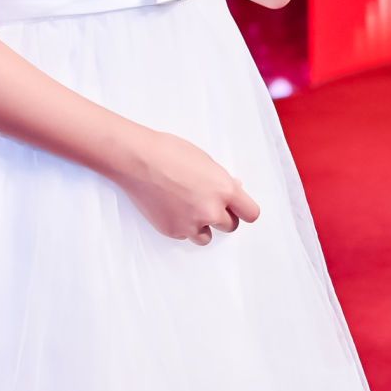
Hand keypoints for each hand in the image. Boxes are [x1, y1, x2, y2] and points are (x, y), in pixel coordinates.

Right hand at [112, 128, 260, 243]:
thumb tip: (234, 189)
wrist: (139, 160)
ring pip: (207, 237)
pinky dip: (181, 226)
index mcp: (225, 190)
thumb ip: (222, 180)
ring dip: (202, 226)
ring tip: (188, 208)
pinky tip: (171, 208)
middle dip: (222, 217)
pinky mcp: (173, 231)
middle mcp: (212, 211)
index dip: (244, 211)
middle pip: (231, 226)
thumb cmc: (171, 153)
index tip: (239, 209)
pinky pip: (185, 235)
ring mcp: (191, 224)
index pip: (251, 213)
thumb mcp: (206, 161)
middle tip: (208, 204)